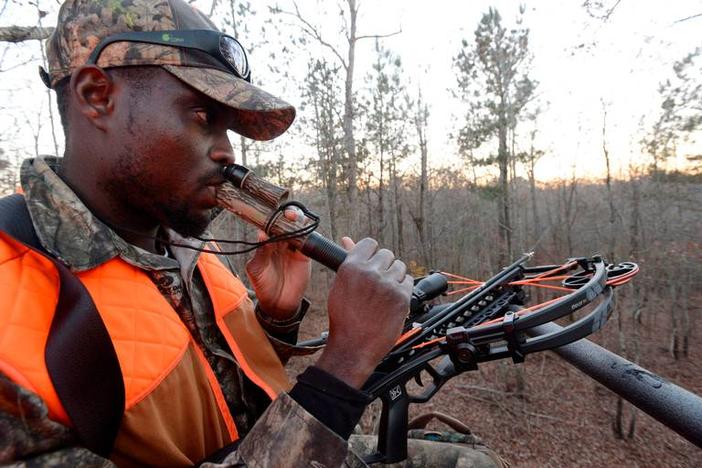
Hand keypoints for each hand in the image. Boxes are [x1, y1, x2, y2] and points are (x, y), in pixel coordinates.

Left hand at [246, 208, 311, 319]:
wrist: (279, 303)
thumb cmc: (263, 285)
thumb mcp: (257, 269)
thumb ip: (261, 252)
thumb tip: (262, 234)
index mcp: (267, 243)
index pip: (270, 225)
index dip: (273, 217)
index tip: (274, 214)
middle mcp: (280, 242)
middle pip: (286, 223)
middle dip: (288, 215)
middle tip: (289, 214)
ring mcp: (293, 248)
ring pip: (298, 229)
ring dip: (299, 221)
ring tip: (297, 219)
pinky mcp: (305, 255)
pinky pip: (308, 242)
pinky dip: (308, 235)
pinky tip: (305, 233)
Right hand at [315, 237, 412, 387]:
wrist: (353, 347)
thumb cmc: (343, 319)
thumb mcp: (339, 286)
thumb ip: (349, 262)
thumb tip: (348, 240)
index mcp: (351, 267)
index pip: (370, 244)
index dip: (371, 254)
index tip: (371, 263)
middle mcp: (370, 273)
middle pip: (387, 254)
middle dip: (383, 266)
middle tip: (376, 282)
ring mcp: (388, 284)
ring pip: (400, 267)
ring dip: (394, 277)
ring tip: (383, 293)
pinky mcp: (402, 297)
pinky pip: (409, 281)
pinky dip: (402, 289)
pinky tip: (391, 300)